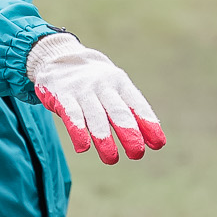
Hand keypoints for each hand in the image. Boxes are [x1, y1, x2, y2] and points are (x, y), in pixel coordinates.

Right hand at [27, 33, 164, 164]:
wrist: (58, 57)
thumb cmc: (95, 81)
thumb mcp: (114, 88)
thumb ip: (129, 111)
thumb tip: (153, 139)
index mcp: (120, 83)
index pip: (136, 104)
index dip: (147, 123)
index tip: (158, 143)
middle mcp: (103, 85)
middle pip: (118, 111)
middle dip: (129, 133)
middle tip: (137, 153)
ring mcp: (82, 90)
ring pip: (96, 116)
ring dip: (104, 138)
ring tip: (112, 159)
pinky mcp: (62, 96)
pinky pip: (72, 114)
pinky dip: (78, 131)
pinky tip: (83, 147)